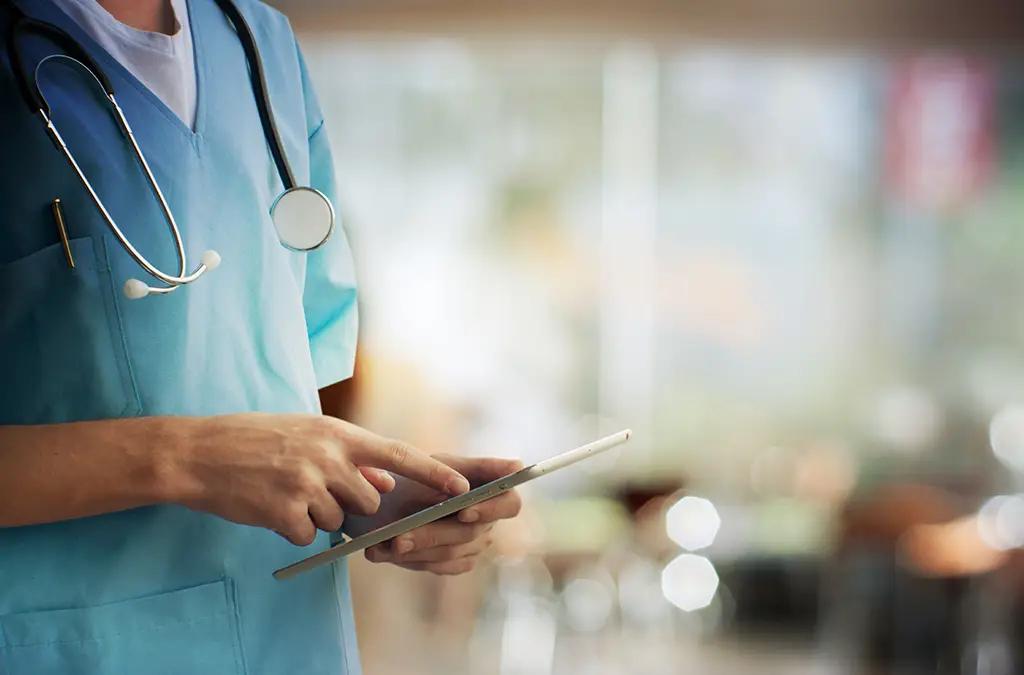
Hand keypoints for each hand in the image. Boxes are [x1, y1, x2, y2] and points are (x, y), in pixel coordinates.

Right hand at [167, 413, 470, 545]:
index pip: (399, 454)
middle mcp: (327, 456)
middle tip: (314, 490)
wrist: (198, 453)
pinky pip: (307, 535)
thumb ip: (346, 456)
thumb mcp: (305, 434)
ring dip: (316, 516)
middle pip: (369, 499)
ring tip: (283, 491)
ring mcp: (306, 484)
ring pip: (336, 520)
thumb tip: (384, 482)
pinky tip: (269, 507)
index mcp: (336, 432)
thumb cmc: (253, 440)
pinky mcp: (284, 511)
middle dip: (350, 504)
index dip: (433, 473)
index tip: (462, 486)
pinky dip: (291, 529)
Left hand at [364, 456, 523, 574]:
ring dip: (416, 549)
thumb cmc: (429, 472)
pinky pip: (439, 566)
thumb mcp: (447, 463)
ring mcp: (474, 545)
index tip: (464, 510)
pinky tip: (387, 552)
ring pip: (449, 553)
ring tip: (387, 545)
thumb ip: (481, 466)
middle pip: (469, 533)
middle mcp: (490, 523)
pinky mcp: (457, 562)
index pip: (510, 505)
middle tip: (401, 536)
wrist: (398, 496)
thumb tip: (517, 467)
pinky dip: (413, 559)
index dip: (489, 509)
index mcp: (497, 494)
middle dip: (433, 533)